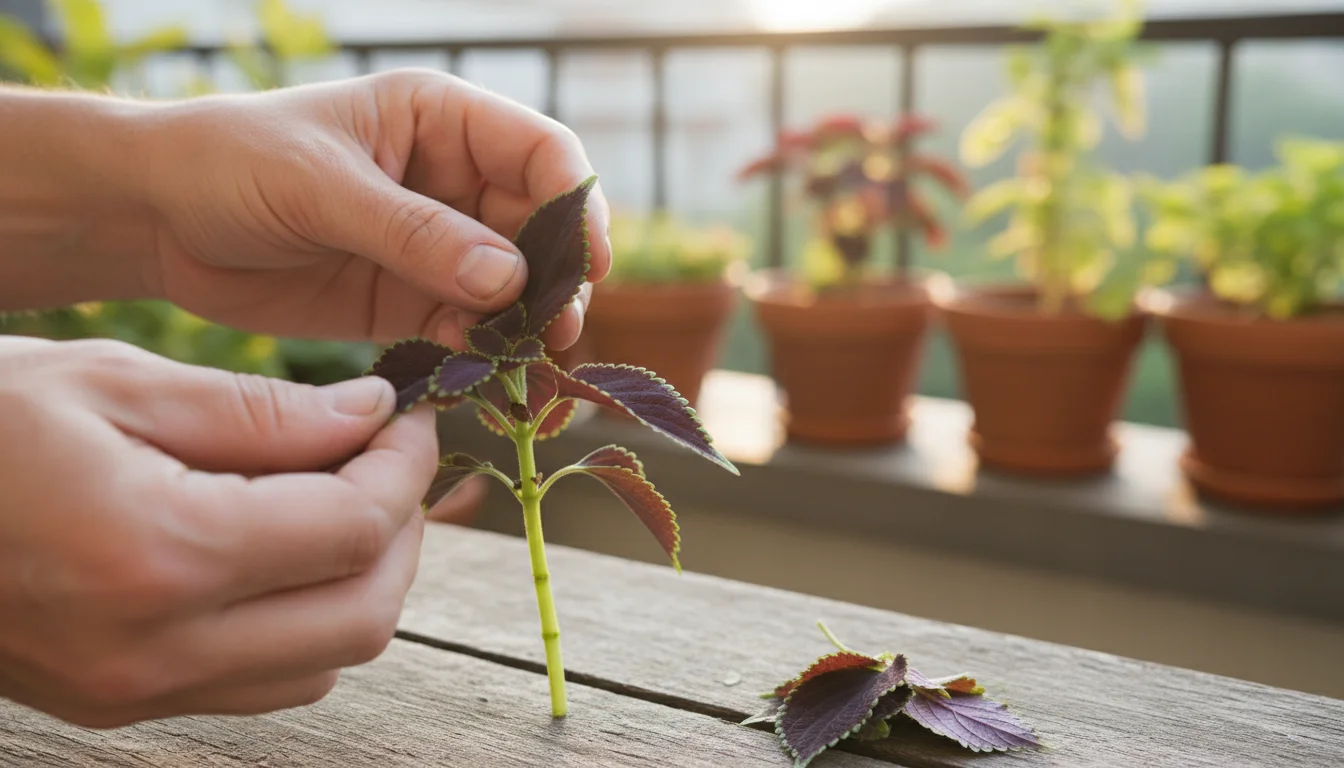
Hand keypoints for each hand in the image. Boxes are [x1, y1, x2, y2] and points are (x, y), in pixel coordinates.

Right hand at [0, 337, 435, 726]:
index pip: (351, 528)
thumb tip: (370, 419)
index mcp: (158, 554)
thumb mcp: (112, 383)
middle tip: (388, 459)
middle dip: (403, 531)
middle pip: (363, 613)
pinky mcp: (120, 704)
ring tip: (341, 496)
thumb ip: (259, 411)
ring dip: (363, 579)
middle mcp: (157, 647)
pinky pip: (268, 682)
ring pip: (327, 660)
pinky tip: (282, 550)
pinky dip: (308, 620)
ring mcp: (137, 691)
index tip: (411, 417)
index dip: (405, 469)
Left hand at [135, 69, 609, 349]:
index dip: (575, 204)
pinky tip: (472, 366)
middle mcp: (451, 180)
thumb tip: (509, 279)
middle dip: (558, 276)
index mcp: (440, 121)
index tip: (585, 263)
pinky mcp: (408, 298)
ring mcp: (434, 243)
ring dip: (525, 321)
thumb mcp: (322, 187)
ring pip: (512, 283)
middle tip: (558, 327)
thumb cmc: (231, 163)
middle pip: (540, 226)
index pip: (541, 152)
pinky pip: (465, 324)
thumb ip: (415, 233)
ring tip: (524, 356)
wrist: (158, 218)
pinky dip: (478, 348)